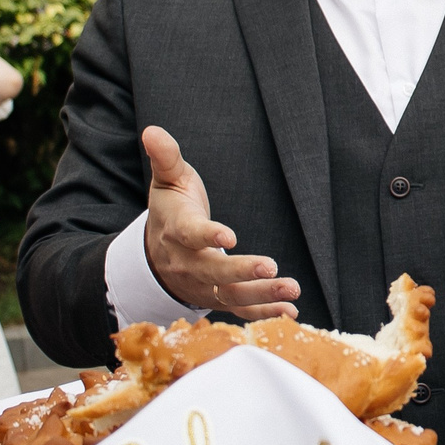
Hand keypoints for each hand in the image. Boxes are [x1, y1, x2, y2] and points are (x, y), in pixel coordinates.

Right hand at [140, 126, 298, 315]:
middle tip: (271, 267)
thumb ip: (165, 157)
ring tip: (292, 290)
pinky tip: (290, 312)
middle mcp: (188, 262)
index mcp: (177, 230)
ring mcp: (202, 284)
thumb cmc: (171, 209)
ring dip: (262, 295)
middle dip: (242, 272)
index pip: (191, 234)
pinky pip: (239, 310)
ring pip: (230, 294)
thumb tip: (151, 130)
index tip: (230, 235)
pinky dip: (264, 314)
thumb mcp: (168, 180)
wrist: (156, 253)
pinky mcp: (216, 297)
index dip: (208, 235)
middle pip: (213, 271)